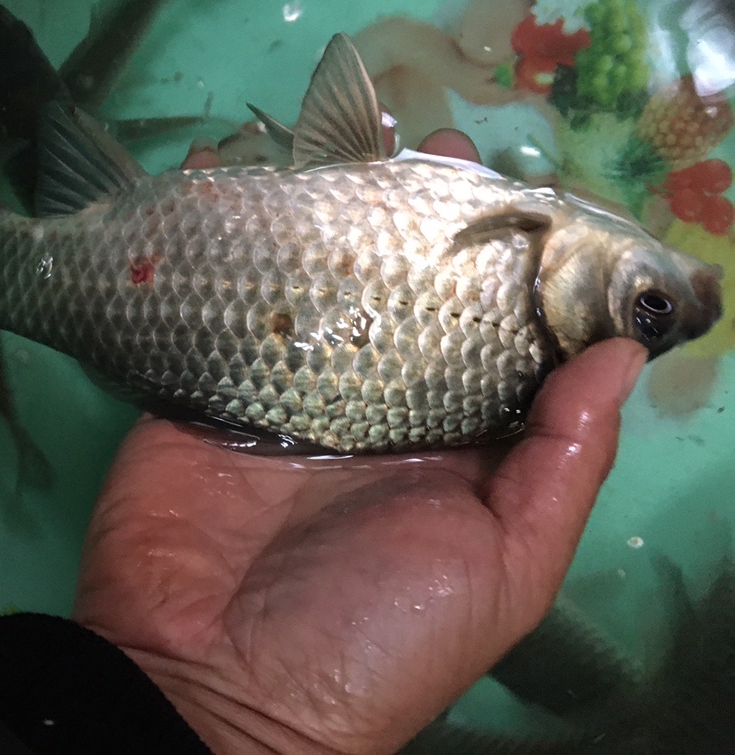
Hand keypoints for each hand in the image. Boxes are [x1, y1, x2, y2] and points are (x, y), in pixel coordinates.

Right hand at [72, 128, 647, 753]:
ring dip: (329, 212)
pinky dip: (222, 237)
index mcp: (451, 441)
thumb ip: (560, 464)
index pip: (493, 335)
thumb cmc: (372, 636)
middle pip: (404, 292)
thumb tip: (617, 355)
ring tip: (347, 142)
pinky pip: (218, 297)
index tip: (525, 199)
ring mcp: (283, 383)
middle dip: (420, 220)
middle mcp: (373, 402)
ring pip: (316, 279)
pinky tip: (232, 176)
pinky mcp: (205, 377)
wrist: (211, 681)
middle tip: (431, 153)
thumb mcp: (501, 569)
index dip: (513, 269)